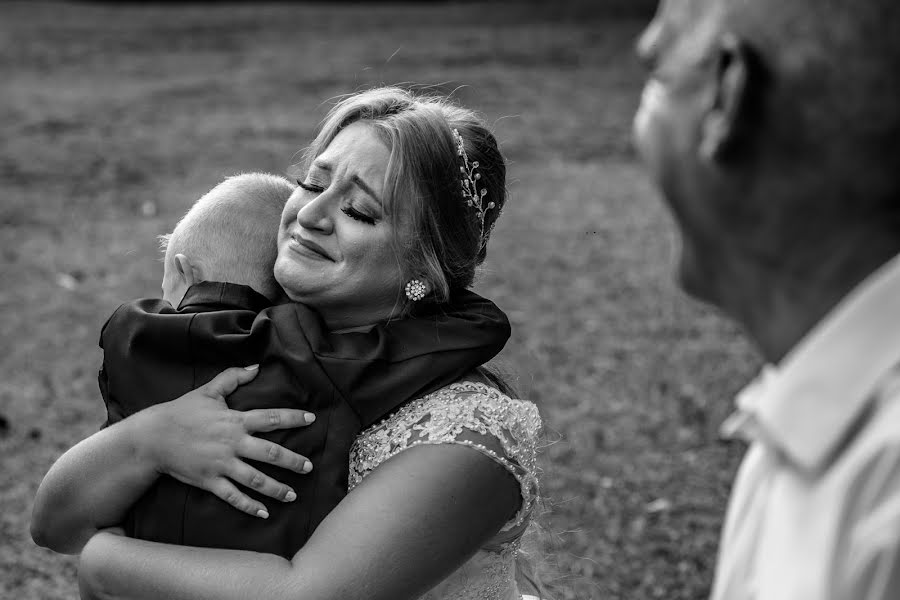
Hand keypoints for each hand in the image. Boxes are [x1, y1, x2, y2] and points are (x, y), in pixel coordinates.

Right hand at [141, 366, 314, 518]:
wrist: (152, 437)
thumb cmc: (181, 412)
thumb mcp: (208, 391)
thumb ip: (232, 378)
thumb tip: (256, 366)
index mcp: (234, 420)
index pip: (270, 418)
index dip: (293, 418)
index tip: (312, 419)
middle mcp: (232, 443)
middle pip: (269, 453)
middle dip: (292, 461)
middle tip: (309, 467)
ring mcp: (221, 464)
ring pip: (255, 479)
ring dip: (276, 488)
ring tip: (293, 495)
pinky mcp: (209, 481)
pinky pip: (233, 496)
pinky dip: (249, 506)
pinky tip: (264, 513)